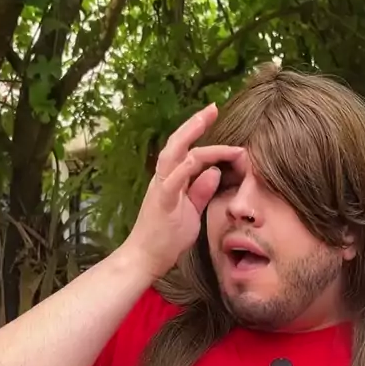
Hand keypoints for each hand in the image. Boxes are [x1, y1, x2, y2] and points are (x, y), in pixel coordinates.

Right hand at [126, 103, 242, 279]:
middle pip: (177, 143)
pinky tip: (194, 158)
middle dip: (195, 124)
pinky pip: (171, 182)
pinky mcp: (160, 203)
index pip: (187, 151)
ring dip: (190, 135)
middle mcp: (163, 179)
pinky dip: (183, 168)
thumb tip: (215, 171)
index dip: (203, 137)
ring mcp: (160, 189)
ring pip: (172, 154)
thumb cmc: (166, 238)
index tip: (219, 123)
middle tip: (213, 107)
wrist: (145, 258)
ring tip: (205, 118)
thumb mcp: (190, 211)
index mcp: (171, 180)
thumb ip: (201, 190)